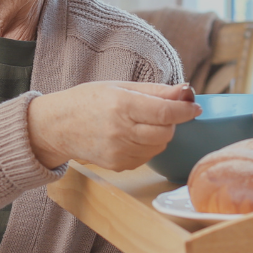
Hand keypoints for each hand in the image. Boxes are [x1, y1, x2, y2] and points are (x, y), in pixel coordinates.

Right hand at [26, 81, 200, 170]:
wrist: (57, 127)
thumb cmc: (87, 101)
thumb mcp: (119, 86)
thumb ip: (155, 90)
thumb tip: (187, 91)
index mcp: (121, 105)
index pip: (165, 111)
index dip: (185, 110)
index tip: (194, 107)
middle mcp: (121, 131)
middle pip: (166, 131)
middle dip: (171, 121)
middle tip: (161, 112)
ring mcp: (119, 152)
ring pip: (160, 146)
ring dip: (160, 135)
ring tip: (142, 123)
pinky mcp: (118, 166)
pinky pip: (147, 157)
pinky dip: (148, 147)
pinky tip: (132, 137)